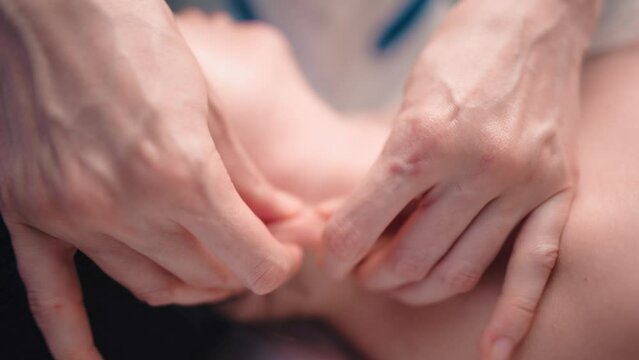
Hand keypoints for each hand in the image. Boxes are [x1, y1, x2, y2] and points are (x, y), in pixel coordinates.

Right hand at [0, 1, 300, 358]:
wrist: (57, 9)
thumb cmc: (141, 46)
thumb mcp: (211, 114)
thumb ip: (251, 183)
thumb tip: (287, 223)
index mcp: (180, 174)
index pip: (250, 262)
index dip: (279, 263)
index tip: (284, 250)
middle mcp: (123, 205)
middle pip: (204, 278)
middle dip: (240, 265)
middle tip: (251, 242)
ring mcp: (70, 214)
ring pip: (151, 286)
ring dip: (190, 280)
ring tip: (205, 252)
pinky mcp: (29, 213)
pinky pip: (51, 295)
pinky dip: (74, 338)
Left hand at [323, 0, 599, 357]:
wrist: (529, 20)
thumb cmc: (458, 57)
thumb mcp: (403, 107)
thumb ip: (377, 173)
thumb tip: (337, 221)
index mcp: (423, 141)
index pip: (363, 225)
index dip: (336, 250)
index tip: (329, 255)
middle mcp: (476, 167)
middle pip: (410, 258)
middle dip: (373, 273)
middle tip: (361, 268)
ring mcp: (522, 183)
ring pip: (460, 270)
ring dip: (417, 289)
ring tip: (396, 282)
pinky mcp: (556, 191)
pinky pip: (534, 266)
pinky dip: (513, 315)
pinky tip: (494, 351)